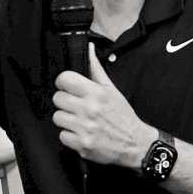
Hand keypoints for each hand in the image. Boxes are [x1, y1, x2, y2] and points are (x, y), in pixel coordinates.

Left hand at [52, 44, 156, 168]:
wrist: (134, 144)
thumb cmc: (123, 116)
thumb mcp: (112, 89)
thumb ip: (96, 69)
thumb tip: (88, 48)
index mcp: (96, 93)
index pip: (64, 79)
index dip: (64, 82)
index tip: (68, 87)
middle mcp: (89, 109)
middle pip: (57, 99)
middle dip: (65, 102)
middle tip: (76, 105)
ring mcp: (84, 128)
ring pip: (57, 117)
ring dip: (66, 119)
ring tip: (79, 120)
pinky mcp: (81, 145)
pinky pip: (62, 136)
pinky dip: (70, 136)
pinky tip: (81, 133)